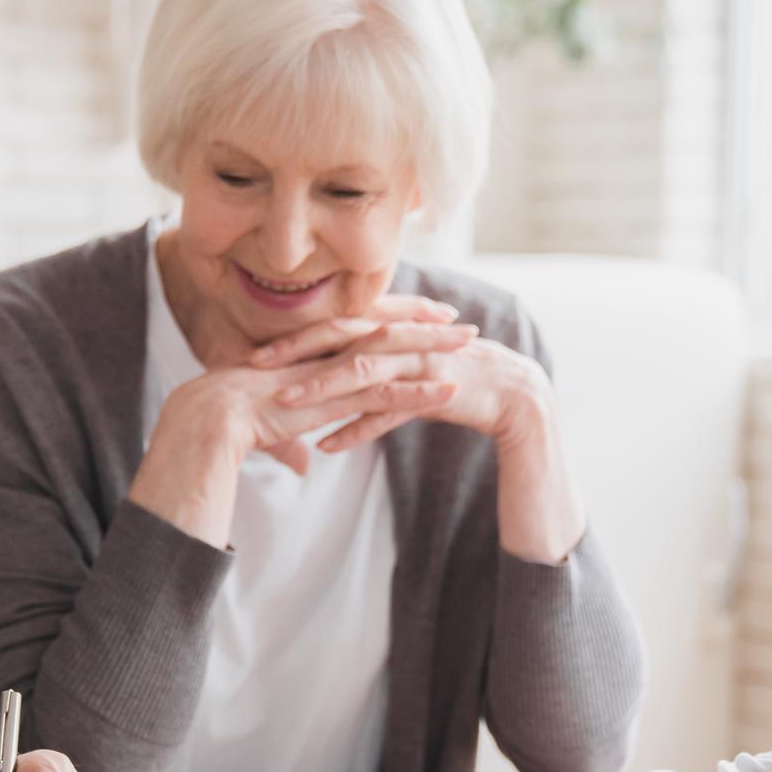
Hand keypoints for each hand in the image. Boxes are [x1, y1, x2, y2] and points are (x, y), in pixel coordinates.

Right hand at [129, 294, 471, 545]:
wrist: (207, 420)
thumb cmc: (228, 423)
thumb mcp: (268, 428)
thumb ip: (289, 439)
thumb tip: (299, 462)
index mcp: (310, 350)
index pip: (359, 324)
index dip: (393, 317)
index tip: (424, 314)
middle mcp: (325, 353)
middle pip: (385, 329)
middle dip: (426, 322)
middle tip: (462, 321)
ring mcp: (332, 374)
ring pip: (395, 354)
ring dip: (436, 350)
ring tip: (473, 346)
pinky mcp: (335, 399)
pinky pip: (387, 394)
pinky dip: (421, 392)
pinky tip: (451, 391)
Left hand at [254, 309, 585, 563]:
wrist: (517, 397)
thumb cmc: (456, 384)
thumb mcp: (409, 371)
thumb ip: (373, 371)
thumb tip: (333, 379)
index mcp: (394, 328)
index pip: (336, 324)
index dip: (296, 334)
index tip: (256, 349)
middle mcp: (404, 338)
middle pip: (341, 337)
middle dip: (296, 350)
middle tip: (254, 365)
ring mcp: (420, 361)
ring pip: (361, 371)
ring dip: (320, 387)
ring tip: (284, 404)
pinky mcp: (436, 391)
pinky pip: (389, 410)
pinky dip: (358, 428)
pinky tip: (328, 447)